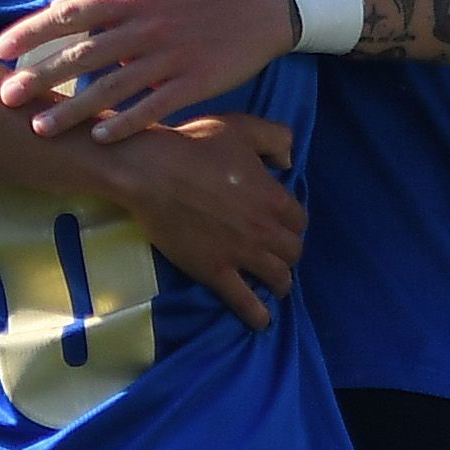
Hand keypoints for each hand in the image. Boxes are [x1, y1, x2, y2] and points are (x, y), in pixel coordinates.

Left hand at [0, 0, 298, 140]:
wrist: (262, 6)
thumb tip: (60, 0)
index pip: (74, 12)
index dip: (35, 30)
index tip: (3, 49)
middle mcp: (148, 26)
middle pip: (85, 53)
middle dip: (41, 76)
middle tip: (8, 97)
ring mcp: (171, 56)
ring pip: (114, 87)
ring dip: (74, 109)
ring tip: (43, 128)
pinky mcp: (195, 82)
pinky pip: (155, 107)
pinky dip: (127, 123)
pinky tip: (100, 138)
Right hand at [81, 113, 307, 327]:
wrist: (150, 171)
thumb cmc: (193, 145)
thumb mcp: (241, 128)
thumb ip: (275, 138)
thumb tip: (289, 161)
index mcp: (274, 198)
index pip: (299, 220)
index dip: (291, 223)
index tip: (280, 224)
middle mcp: (265, 230)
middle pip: (293, 252)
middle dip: (287, 252)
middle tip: (275, 252)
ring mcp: (241, 254)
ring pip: (278, 278)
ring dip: (279, 282)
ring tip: (274, 284)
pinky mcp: (215, 272)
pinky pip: (245, 302)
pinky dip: (258, 315)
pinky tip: (262, 321)